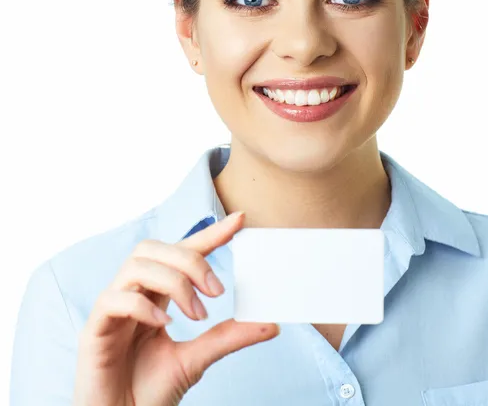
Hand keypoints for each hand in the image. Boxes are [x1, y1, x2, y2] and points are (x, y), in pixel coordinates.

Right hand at [73, 211, 278, 405]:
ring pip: (137, 265)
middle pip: (156, 248)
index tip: (239, 221)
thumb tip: (271, 324)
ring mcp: (112, 309)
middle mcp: (133, 293)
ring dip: (174, 283)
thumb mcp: (197, 359)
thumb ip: (228, 337)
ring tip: (196, 315)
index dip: (209, 234)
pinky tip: (164, 325)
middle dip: (191, 260)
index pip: (182, 251)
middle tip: (217, 291)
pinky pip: (114, 299)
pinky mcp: (94, 330)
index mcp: (156, 295)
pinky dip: (143, 306)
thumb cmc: (150, 392)